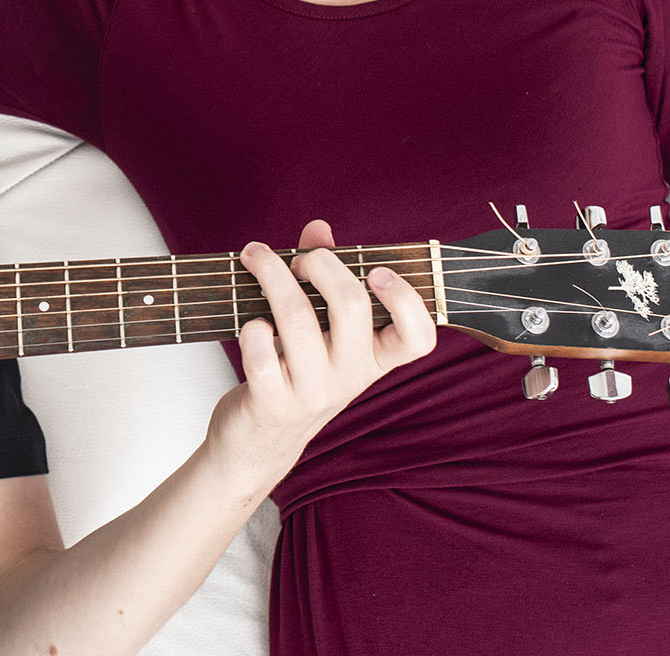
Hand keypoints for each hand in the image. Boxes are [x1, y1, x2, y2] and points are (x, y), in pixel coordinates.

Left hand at [204, 219, 435, 489]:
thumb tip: (319, 228)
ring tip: (254, 258)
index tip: (377, 271)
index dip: (407, 300)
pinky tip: (250, 324)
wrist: (259, 441)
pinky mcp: (273, 404)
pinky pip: (261, 351)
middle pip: (351, 304)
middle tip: (298, 259)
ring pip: (296, 317)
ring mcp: (313, 393)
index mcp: (374, 358)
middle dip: (318, 262)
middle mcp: (351, 377)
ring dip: (271, 274)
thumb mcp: (320, 331)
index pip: (419, 337)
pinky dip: (251, 326)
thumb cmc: (293, 372)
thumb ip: (323, 276)